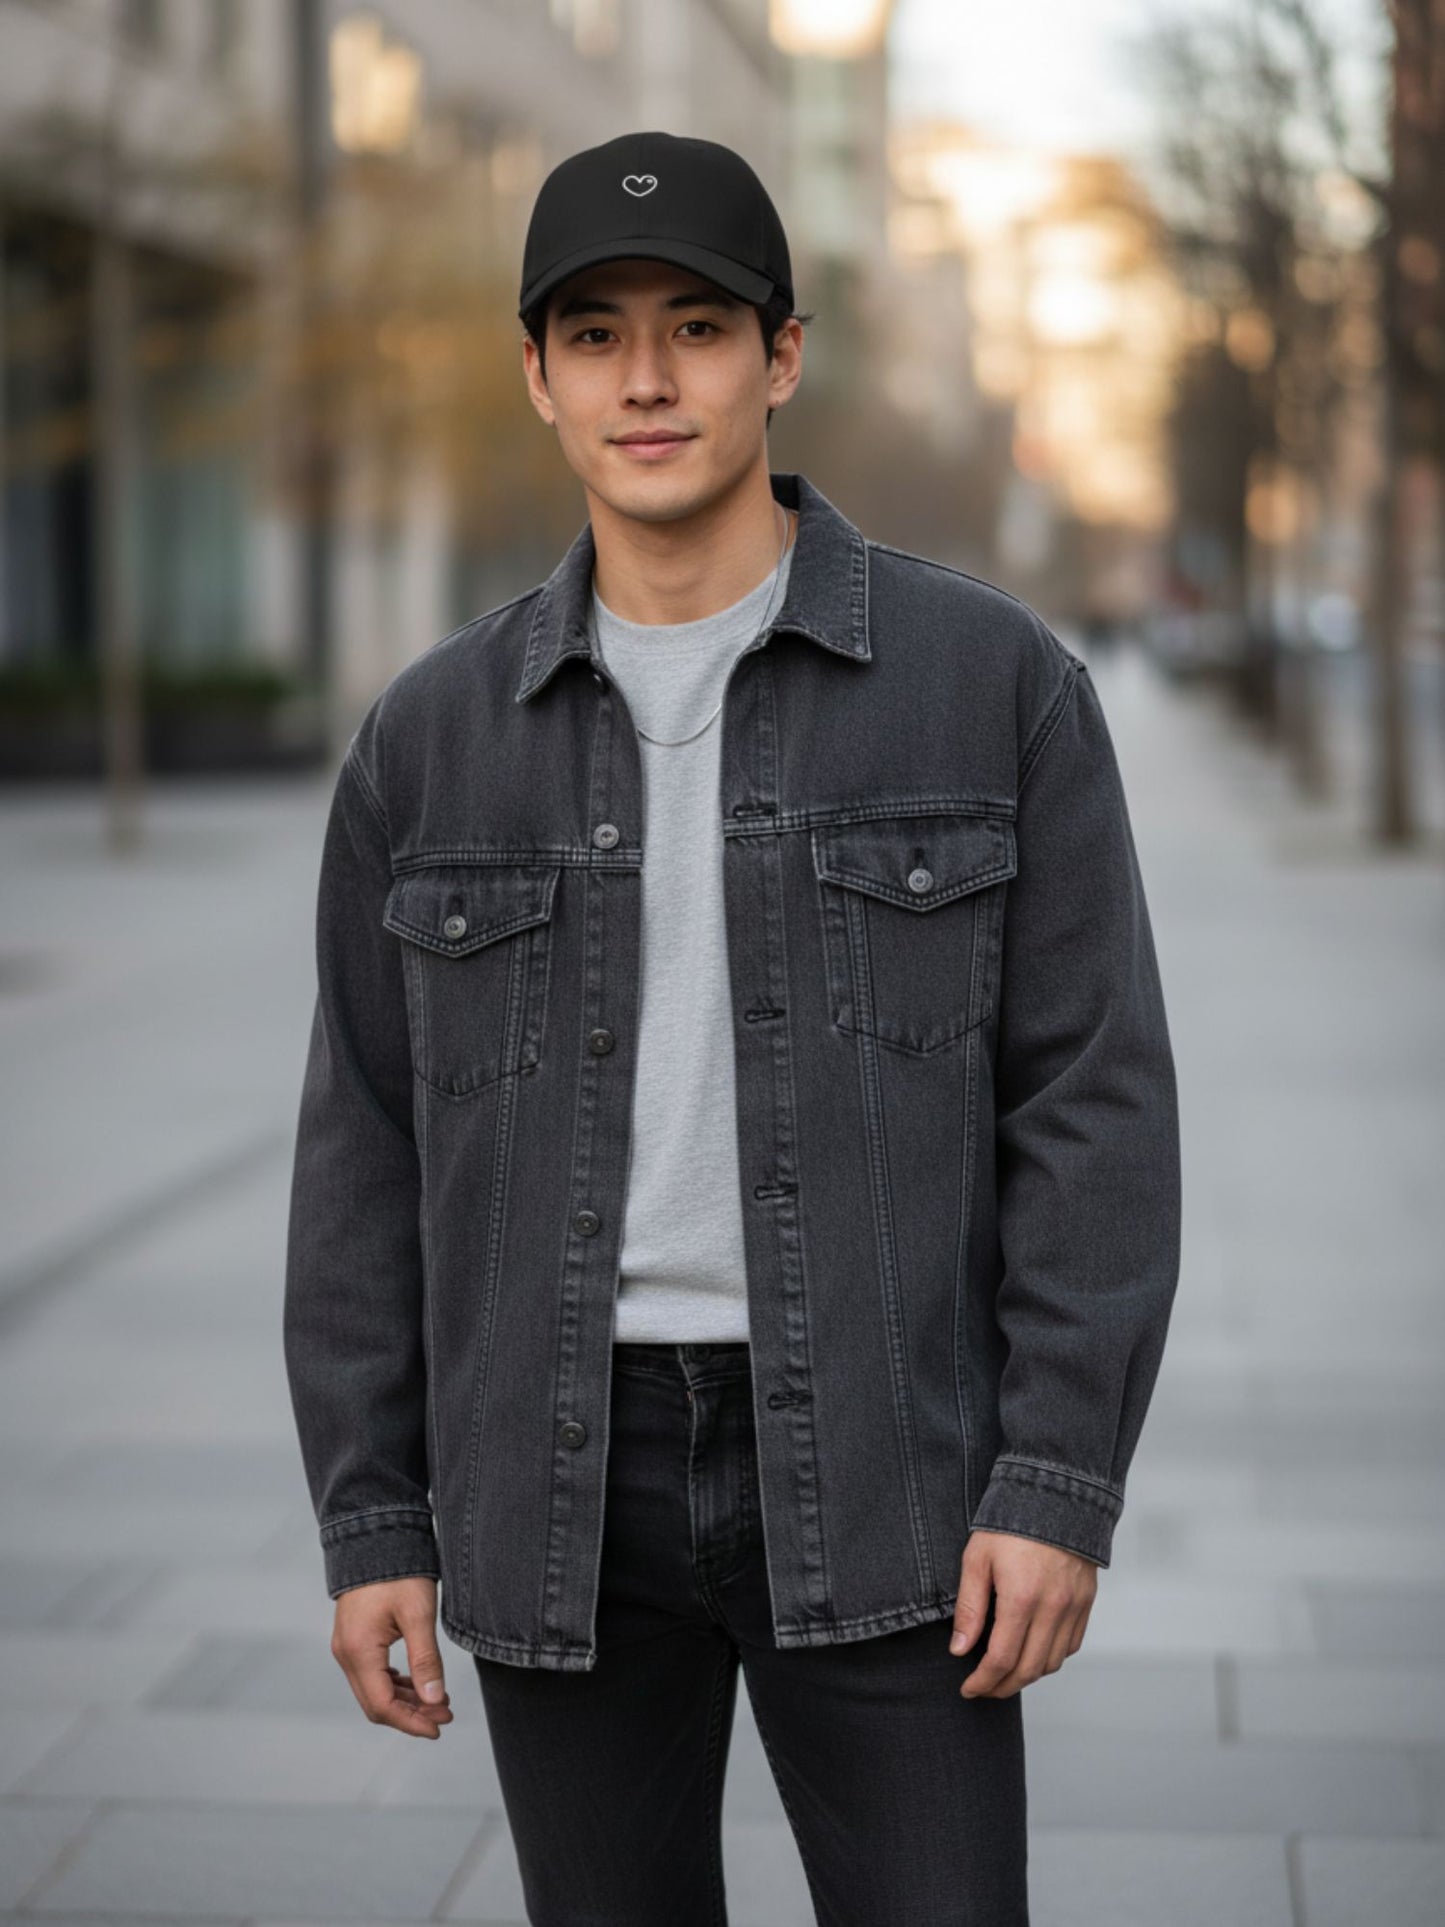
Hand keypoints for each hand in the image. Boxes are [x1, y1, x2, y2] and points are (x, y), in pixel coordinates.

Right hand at [331, 1575, 454, 1737]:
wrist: (376, 1536)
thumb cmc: (397, 1571)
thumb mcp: (418, 1614)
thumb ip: (425, 1659)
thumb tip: (434, 1700)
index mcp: (359, 1651)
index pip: (382, 1705)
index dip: (411, 1722)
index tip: (439, 1727)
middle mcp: (346, 1654)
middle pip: (376, 1703)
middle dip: (411, 1714)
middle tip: (445, 1714)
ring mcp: (347, 1647)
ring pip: (375, 1690)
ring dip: (406, 1700)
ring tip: (439, 1700)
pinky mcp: (354, 1639)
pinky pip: (373, 1674)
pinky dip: (396, 1684)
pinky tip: (419, 1683)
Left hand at [949, 1530, 1097, 1698]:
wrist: (1054, 1495)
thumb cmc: (1010, 1524)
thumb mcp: (977, 1559)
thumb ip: (969, 1608)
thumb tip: (960, 1650)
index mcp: (1021, 1598)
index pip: (1002, 1659)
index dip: (983, 1681)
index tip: (968, 1689)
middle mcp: (1053, 1608)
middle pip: (1029, 1669)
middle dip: (1003, 1687)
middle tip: (983, 1689)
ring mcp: (1074, 1607)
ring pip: (1052, 1662)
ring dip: (1027, 1676)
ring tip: (1005, 1674)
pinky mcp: (1086, 1602)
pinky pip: (1071, 1645)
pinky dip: (1050, 1657)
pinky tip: (1032, 1652)